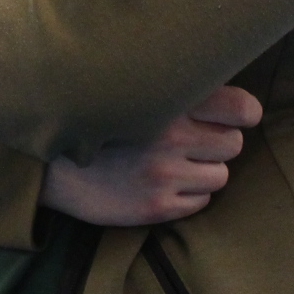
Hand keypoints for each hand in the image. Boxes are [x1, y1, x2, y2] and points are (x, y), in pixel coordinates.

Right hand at [40, 86, 263, 226]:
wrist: (50, 163)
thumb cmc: (98, 121)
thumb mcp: (134, 91)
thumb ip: (177, 87)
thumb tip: (231, 96)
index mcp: (168, 98)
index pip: (239, 107)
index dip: (243, 112)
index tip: (238, 115)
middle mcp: (170, 135)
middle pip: (233, 143)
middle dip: (218, 142)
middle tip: (193, 140)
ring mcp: (164, 174)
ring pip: (220, 175)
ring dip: (204, 170)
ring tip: (175, 162)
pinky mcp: (156, 206)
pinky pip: (201, 202)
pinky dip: (189, 194)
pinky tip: (164, 183)